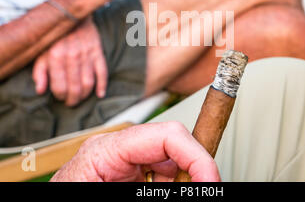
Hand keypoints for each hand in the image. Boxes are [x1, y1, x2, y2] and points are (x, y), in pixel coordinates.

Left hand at [32, 17, 107, 106]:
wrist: (73, 15)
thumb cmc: (55, 37)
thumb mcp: (41, 52)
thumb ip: (39, 71)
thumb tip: (40, 90)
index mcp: (56, 56)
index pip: (59, 86)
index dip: (59, 96)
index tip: (60, 97)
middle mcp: (72, 56)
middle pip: (75, 88)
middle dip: (73, 100)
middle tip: (71, 102)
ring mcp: (87, 54)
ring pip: (89, 83)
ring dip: (85, 95)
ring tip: (81, 97)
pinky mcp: (98, 52)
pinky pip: (103, 72)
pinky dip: (103, 85)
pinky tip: (100, 94)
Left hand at [50, 122, 219, 181]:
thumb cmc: (68, 197)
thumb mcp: (108, 194)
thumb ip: (155, 185)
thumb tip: (194, 184)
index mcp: (106, 150)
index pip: (166, 135)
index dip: (196, 155)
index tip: (211, 181)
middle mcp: (118, 152)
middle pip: (173, 146)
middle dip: (195, 169)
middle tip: (205, 188)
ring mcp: (124, 165)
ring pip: (172, 163)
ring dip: (187, 178)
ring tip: (194, 187)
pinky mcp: (130, 177)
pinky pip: (163, 176)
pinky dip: (176, 184)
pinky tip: (178, 189)